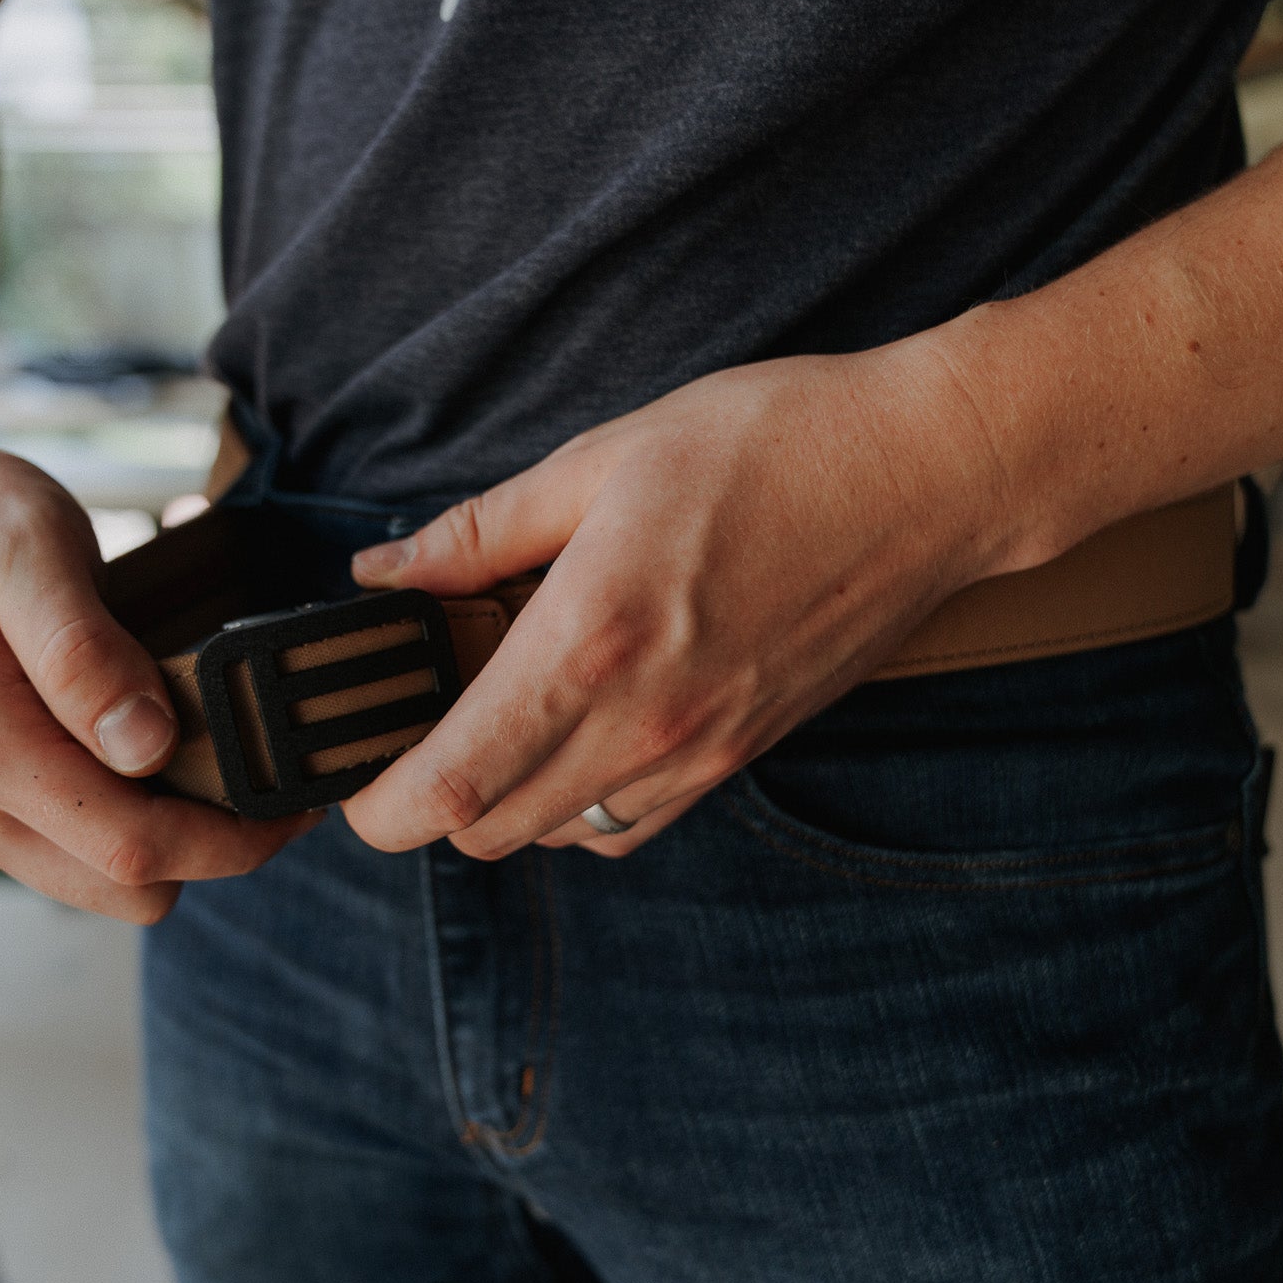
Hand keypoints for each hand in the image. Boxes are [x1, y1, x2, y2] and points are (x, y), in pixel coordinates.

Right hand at [0, 434, 314, 919]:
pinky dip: (125, 821)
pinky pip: (73, 854)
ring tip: (215, 752)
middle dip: (214, 847)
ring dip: (171, 839)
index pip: (134, 847)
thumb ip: (80, 648)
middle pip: (128, 887)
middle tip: (270, 772)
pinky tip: (150, 749)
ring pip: (104, 883)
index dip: (234, 840)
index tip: (298, 799)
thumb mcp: (24, 541)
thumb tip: (146, 745)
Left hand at [339, 344, 1025, 857]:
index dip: (380, 806)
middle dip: (431, 798)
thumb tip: (385, 572)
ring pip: (557, 835)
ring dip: (505, 799)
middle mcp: (644, 722)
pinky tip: (580, 726)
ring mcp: (700, 753)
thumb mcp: (604, 457)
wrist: (930, 476)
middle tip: (417, 720)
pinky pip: (629, 824)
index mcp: (592, 642)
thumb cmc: (775, 446)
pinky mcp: (740, 757)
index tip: (352, 777)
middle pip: (489, 831)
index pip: (453, 785)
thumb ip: (480, 531)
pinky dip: (579, 802)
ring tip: (498, 713)